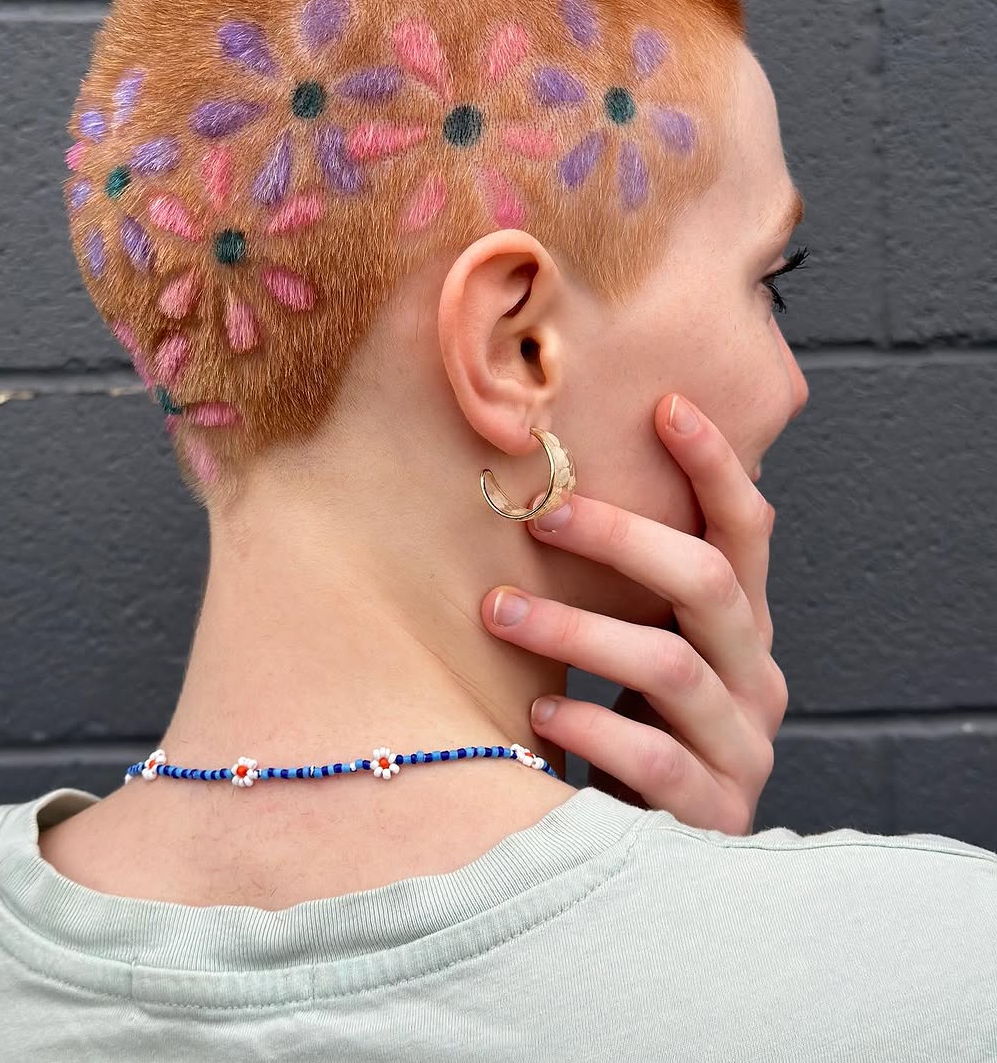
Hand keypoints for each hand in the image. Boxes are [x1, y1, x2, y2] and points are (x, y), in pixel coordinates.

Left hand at [480, 393, 787, 835]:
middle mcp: (755, 677)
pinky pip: (655, 760)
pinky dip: (594, 727)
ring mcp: (742, 747)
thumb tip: (539, 485)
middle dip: (625, 536)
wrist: (664, 852)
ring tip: (500, 610)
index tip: (667, 404)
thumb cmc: (640, 729)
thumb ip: (625, 588)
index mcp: (741, 628)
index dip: (716, 467)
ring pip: (670, 667)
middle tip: (542, 509)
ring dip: (579, 631)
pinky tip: (539, 712)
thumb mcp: (643, 649)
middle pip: (709, 583)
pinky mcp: (715, 813)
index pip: (745, 532)